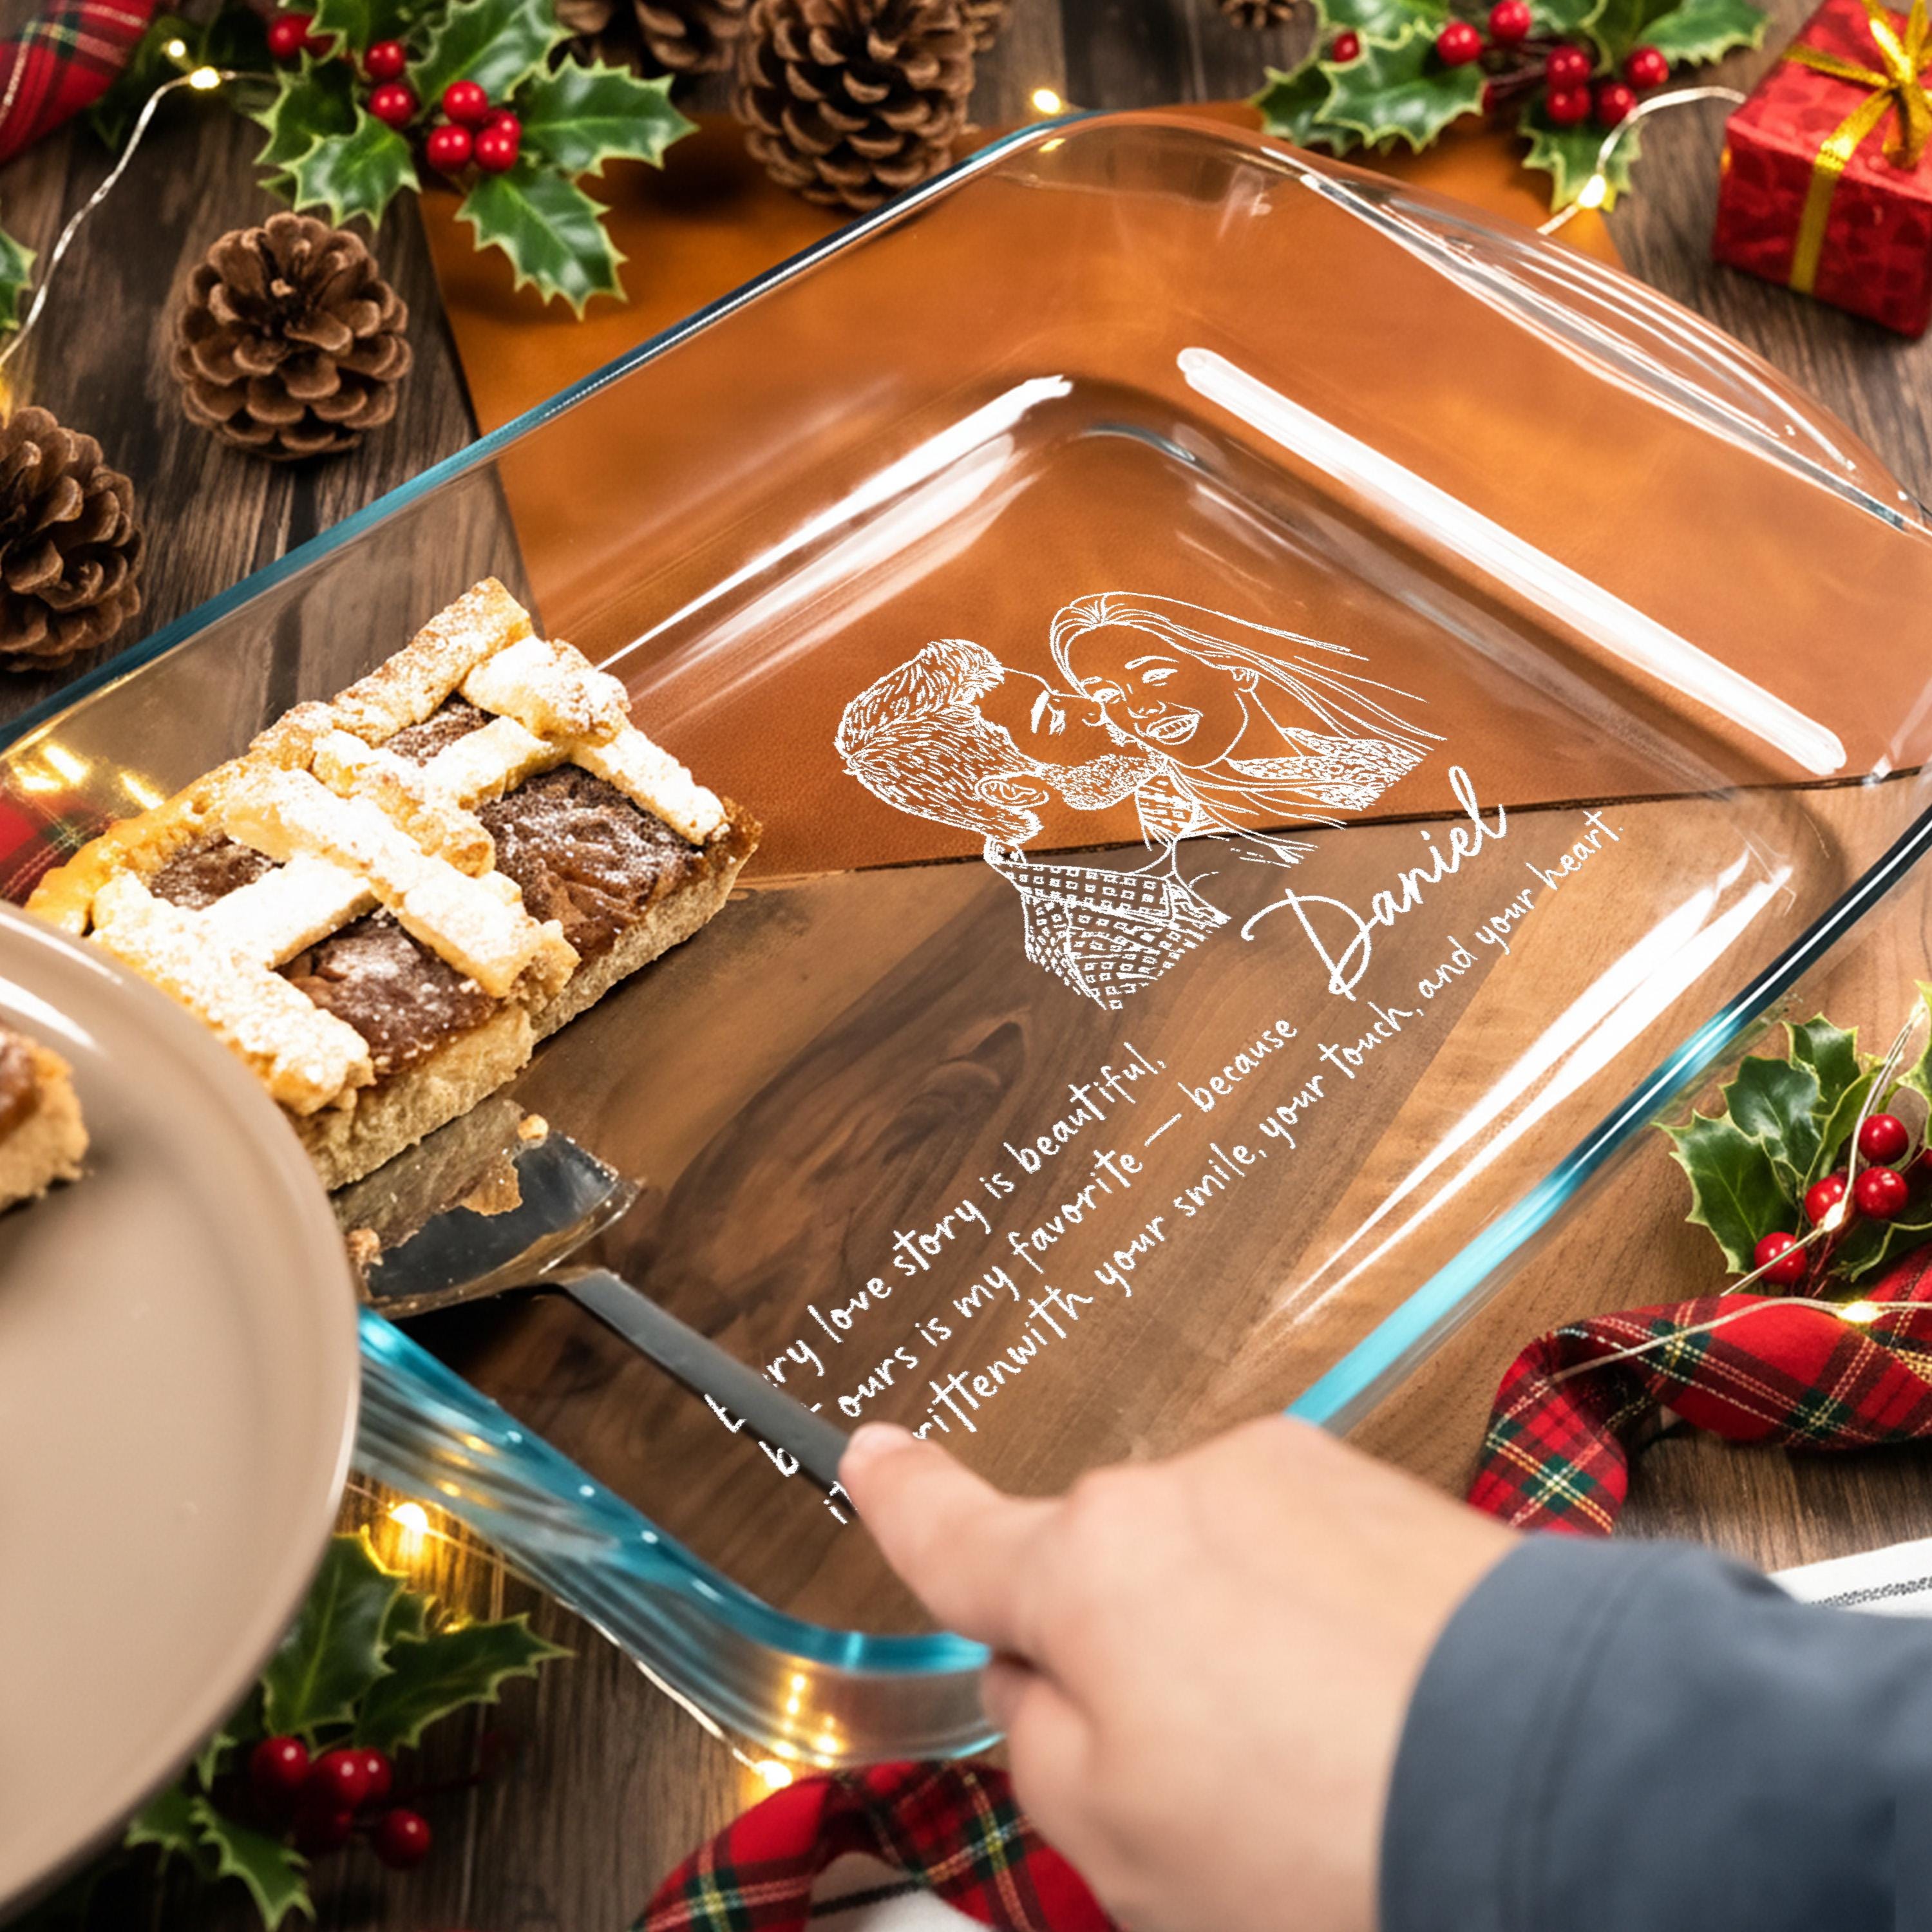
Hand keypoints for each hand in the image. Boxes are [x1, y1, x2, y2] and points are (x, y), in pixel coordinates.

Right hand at [840, 1416, 1514, 1931]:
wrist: (1567, 1784)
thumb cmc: (1339, 1830)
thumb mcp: (1116, 1839)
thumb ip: (1036, 1737)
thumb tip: (1037, 1673)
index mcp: (1092, 1568)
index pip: (958, 1533)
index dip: (903, 1500)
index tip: (875, 1456)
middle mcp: (1188, 1491)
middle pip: (1111, 1579)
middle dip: (1133, 1662)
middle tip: (1211, 1787)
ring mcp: (1301, 1481)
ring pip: (1220, 1574)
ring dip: (1245, 1653)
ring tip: (1328, 1767)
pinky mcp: (1397, 1495)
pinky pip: (1317, 1567)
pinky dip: (1328, 1637)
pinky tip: (1382, 1719)